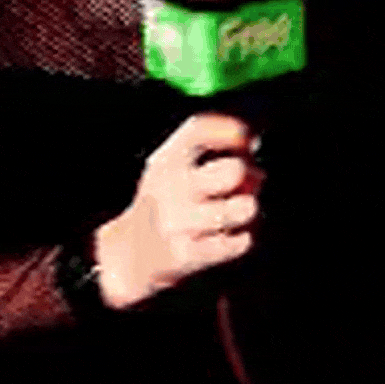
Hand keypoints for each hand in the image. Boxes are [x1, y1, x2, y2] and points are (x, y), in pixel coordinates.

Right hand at [94, 115, 261, 309]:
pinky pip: (240, 241)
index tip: (247, 137)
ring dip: (248, 209)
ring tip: (237, 210)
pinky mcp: (187, 254)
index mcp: (167, 159)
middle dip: (250, 174)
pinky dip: (242, 238)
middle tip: (251, 180)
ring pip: (244, 208)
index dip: (229, 129)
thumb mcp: (175, 164)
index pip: (199, 130)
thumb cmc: (167, 199)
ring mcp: (178, 221)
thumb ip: (211, 146)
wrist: (131, 255)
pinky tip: (228, 236)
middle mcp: (169, 186)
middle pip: (234, 171)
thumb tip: (254, 144)